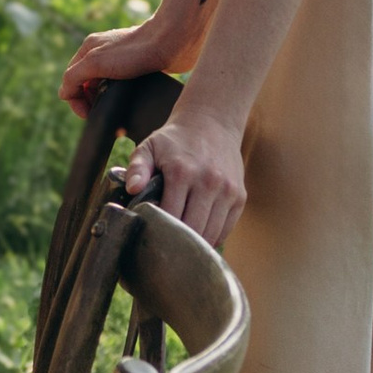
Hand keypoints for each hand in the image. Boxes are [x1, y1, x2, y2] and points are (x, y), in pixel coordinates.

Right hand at [59, 17, 177, 108]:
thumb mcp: (96, 62)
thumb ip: (75, 77)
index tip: (88, 114)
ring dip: (105, 99)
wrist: (172, 42)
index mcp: (88, 50)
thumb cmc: (135, 50)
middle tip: (100, 111)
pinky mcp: (137, 69)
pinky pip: (121, 87)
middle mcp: (102, 54)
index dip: (75, 100)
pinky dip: (120, 96)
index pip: (70, 80)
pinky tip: (128, 100)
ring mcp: (120, 62)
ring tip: (115, 105)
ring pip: (103, 87)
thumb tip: (63, 94)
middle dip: (89, 101)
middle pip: (85, 84)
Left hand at [121, 95, 245, 244]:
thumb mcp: (149, 146)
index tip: (149, 236)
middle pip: (192, 229)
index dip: (158, 230)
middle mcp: (208, 182)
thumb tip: (132, 189)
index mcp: (182, 172)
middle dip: (176, 242)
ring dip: (195, 244)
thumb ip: (137, 168)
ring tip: (180, 247)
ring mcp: (227, 191)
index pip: (169, 216)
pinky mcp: (240, 197)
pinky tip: (199, 237)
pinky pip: (226, 230)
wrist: (212, 123)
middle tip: (164, 249)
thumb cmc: (175, 140)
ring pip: (211, 234)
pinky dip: (213, 238)